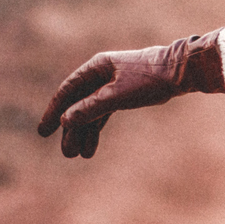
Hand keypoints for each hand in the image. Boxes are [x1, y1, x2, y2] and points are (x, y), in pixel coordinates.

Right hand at [37, 34, 224, 158]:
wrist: (180, 72)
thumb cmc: (150, 79)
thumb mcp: (118, 96)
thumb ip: (92, 108)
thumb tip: (66, 120)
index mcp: (96, 67)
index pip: (68, 91)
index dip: (55, 111)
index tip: (44, 131)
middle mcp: (100, 74)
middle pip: (78, 104)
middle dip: (71, 130)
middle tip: (66, 153)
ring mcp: (111, 84)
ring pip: (91, 111)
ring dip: (84, 133)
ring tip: (79, 155)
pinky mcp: (122, 93)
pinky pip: (103, 113)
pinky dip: (97, 128)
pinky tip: (91, 148)